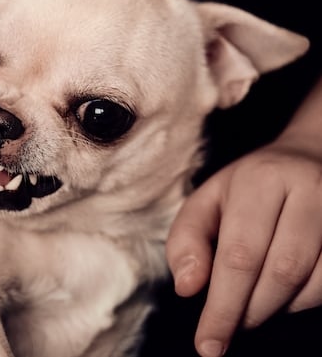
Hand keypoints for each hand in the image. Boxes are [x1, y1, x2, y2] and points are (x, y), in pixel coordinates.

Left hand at [166, 135, 321, 356]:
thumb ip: (186, 240)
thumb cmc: (247, 188)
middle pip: (281, 271)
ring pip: (314, 282)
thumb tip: (187, 288)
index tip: (208, 344)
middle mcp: (307, 189)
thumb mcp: (206, 200)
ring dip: (280, 308)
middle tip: (229, 326)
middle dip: (250, 311)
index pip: (239, 255)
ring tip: (253, 304)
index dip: (223, 306)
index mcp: (260, 179)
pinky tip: (286, 294)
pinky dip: (306, 300)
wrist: (308, 156)